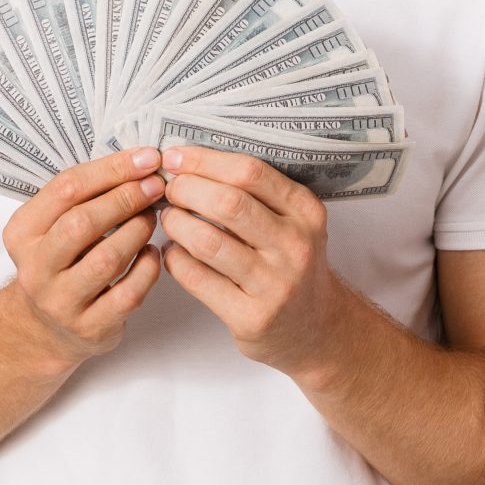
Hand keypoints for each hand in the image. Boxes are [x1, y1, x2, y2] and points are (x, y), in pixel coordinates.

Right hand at [0, 147, 165, 368]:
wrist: (46, 328)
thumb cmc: (62, 261)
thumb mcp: (55, 226)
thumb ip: (87, 195)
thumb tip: (142, 161)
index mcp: (23, 232)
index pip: (66, 189)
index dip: (111, 169)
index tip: (147, 158)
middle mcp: (35, 268)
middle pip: (83, 222)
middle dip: (126, 198)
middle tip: (156, 185)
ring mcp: (61, 301)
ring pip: (107, 259)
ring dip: (139, 231)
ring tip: (152, 217)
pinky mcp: (90, 327)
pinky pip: (128, 293)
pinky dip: (148, 268)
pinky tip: (153, 253)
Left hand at [158, 146, 350, 378]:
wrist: (315, 327)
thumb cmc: (291, 264)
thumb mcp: (294, 223)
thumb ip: (256, 194)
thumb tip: (191, 162)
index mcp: (306, 212)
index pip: (250, 172)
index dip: (205, 161)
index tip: (176, 156)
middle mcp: (296, 245)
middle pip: (228, 203)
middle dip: (186, 189)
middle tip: (170, 190)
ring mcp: (275, 284)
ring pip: (208, 241)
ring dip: (176, 224)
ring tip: (169, 219)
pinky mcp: (251, 316)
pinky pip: (198, 278)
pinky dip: (175, 259)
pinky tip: (173, 252)